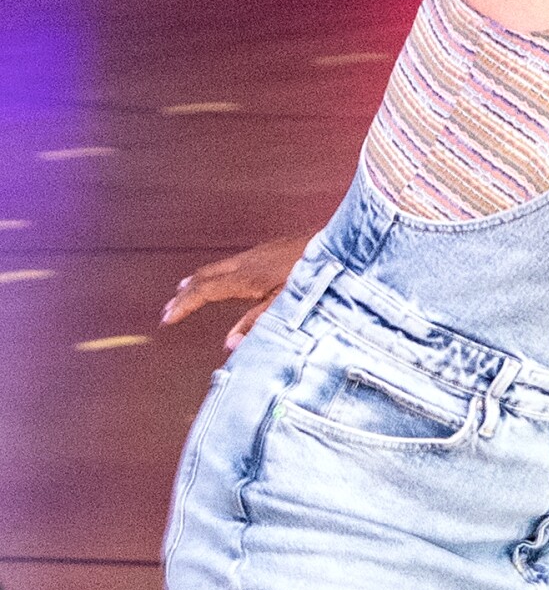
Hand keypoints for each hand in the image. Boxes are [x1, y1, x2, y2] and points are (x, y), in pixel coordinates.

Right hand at [161, 236, 304, 349]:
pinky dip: (215, 273)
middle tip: (168, 310)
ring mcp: (256, 253)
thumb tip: (229, 345)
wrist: (340, 245)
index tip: (166, 319)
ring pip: (217, 267)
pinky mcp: (267, 249)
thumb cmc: (316, 276)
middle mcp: (246, 262)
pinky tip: (222, 278)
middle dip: (184, 294)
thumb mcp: (287, 305)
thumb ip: (256, 324)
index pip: (205, 292)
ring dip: (198, 281)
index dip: (184, 305)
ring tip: (184, 291)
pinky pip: (231, 262)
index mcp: (246, 278)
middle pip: (204, 276)